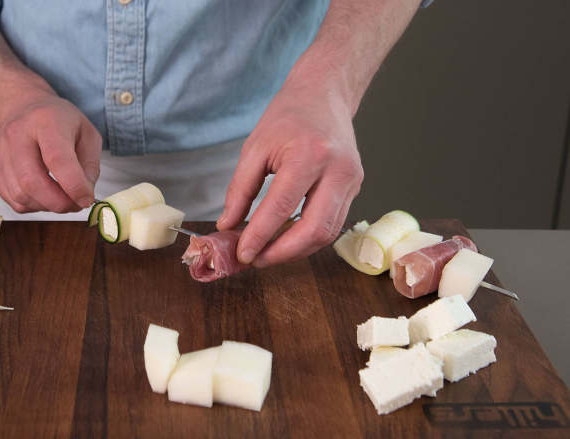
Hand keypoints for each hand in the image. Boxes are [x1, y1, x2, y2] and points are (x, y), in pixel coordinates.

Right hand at [0, 92, 101, 212]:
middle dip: (59, 203)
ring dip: (46, 206)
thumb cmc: (60, 122)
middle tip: (75, 204)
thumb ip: (90, 166)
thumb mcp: (88, 134)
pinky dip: (33, 205)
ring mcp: (0, 151)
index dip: (74, 186)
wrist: (24, 108)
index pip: (57, 159)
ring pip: (21, 195)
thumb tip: (83, 196)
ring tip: (61, 198)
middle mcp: (17, 133)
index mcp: (45, 120)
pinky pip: (12, 200)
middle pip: (32, 182)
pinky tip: (44, 195)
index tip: (86, 199)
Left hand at [217, 77, 363, 267]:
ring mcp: (352, 180)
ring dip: (296, 251)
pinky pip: (332, 224)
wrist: (324, 95)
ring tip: (267, 253)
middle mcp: (338, 170)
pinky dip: (308, 239)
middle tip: (256, 260)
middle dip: (282, 253)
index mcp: (309, 154)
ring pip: (327, 233)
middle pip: (314, 230)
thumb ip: (240, 190)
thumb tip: (228, 226)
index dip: (260, 235)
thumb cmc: (288, 117)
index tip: (241, 253)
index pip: (282, 207)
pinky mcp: (355, 188)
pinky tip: (286, 240)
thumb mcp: (254, 148)